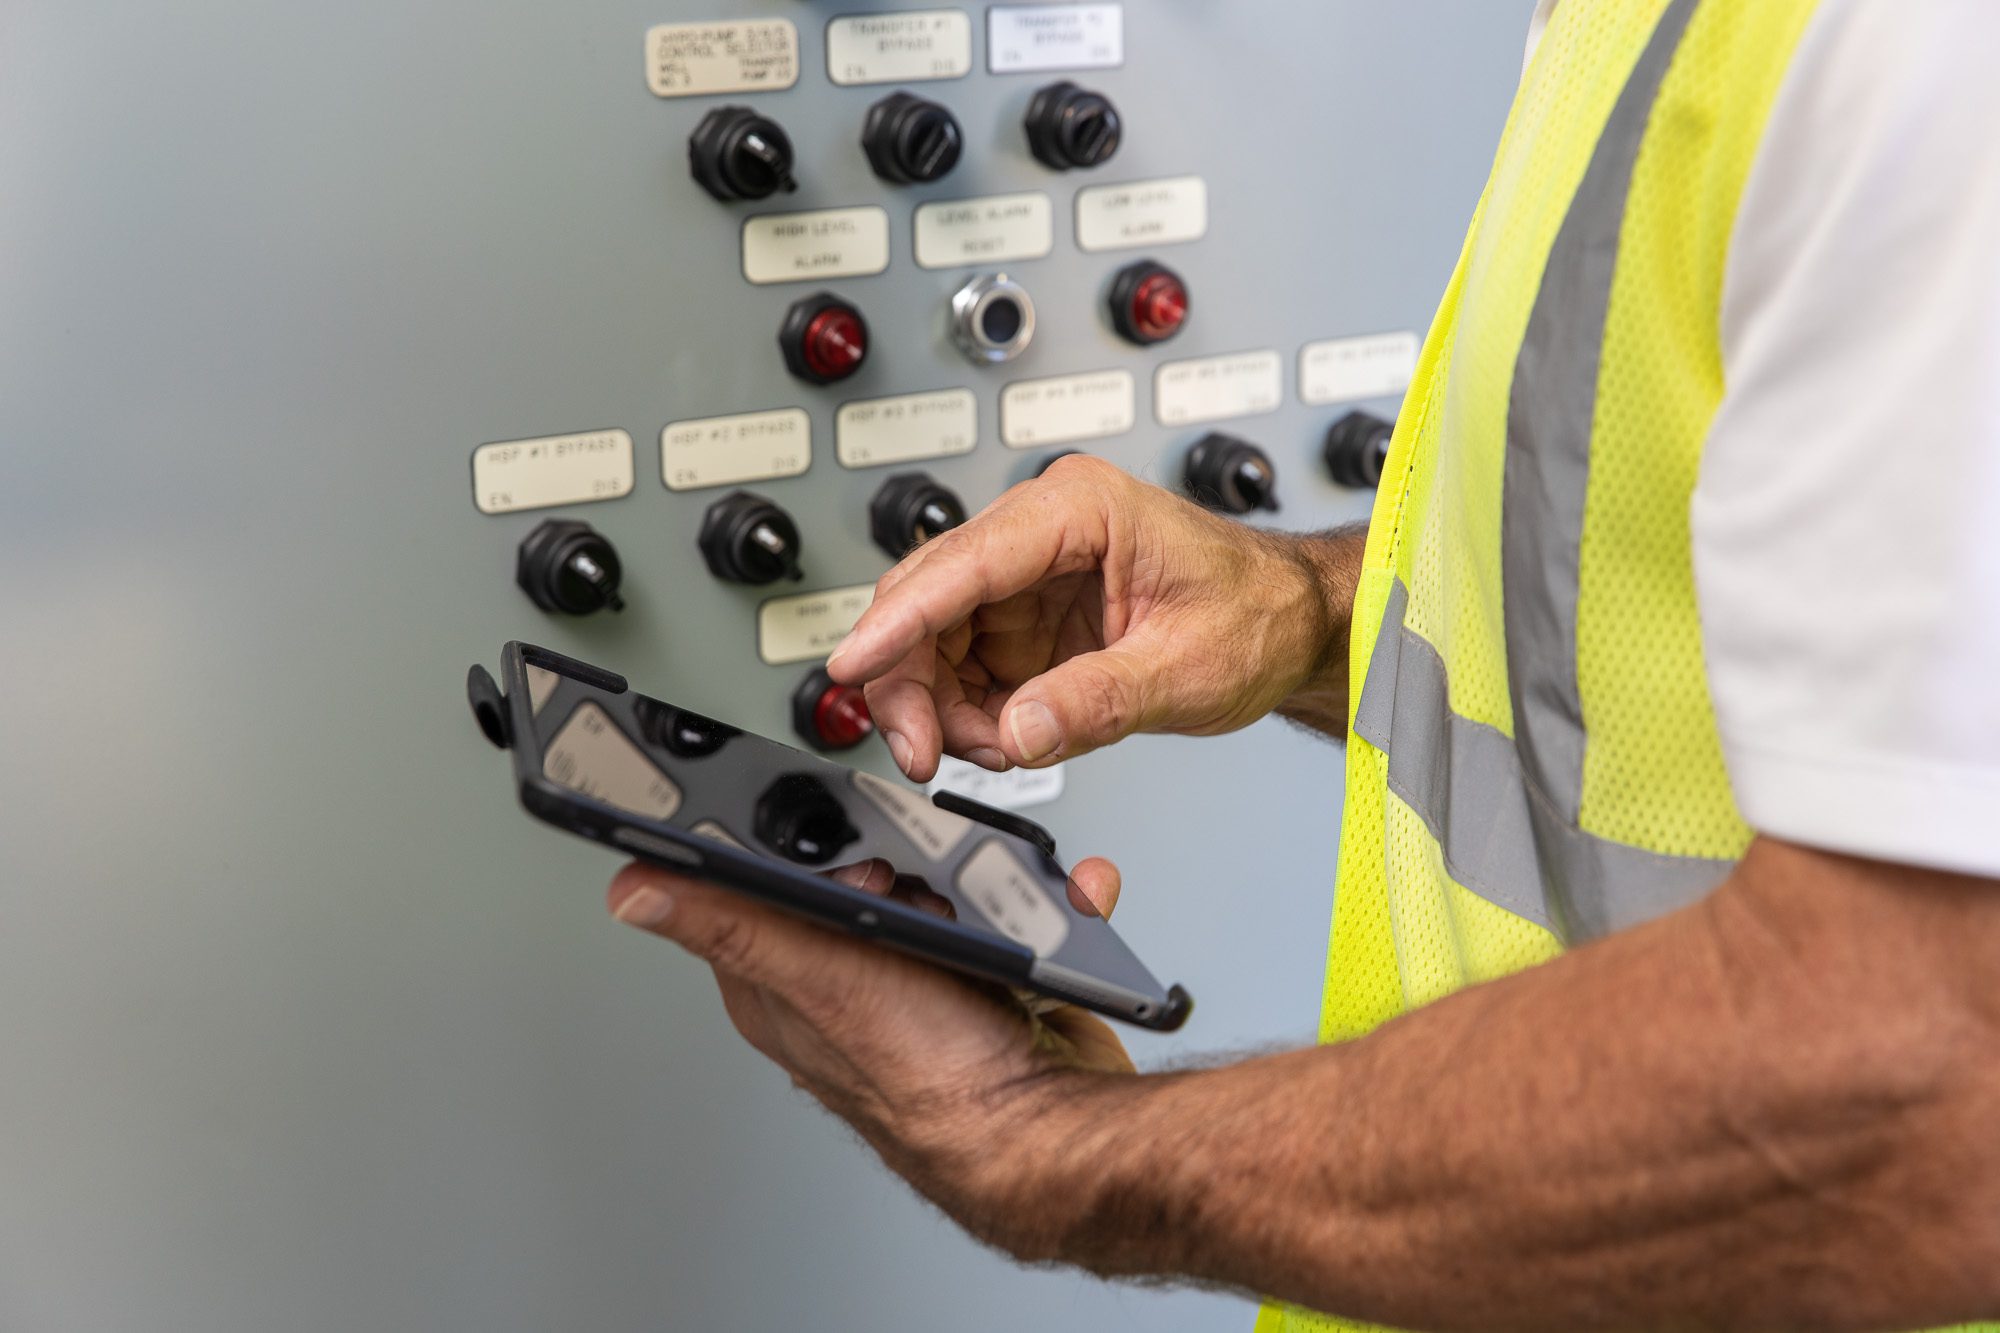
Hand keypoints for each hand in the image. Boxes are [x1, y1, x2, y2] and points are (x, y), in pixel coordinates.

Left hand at [604, 856, 1132, 1220]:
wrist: (1051, 1128)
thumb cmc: (933, 1080)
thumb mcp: (820, 977)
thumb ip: (732, 923)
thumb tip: (631, 888)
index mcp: (778, 980)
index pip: (750, 876)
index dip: (794, 839)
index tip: (833, 826)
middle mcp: (840, 977)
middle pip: (852, 862)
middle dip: (901, 850)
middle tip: (919, 881)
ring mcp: (916, 971)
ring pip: (935, 874)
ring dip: (972, 870)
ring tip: (980, 906)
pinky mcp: (982, 970)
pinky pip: (1000, 905)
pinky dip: (1028, 897)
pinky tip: (1035, 910)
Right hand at [827, 455, 1360, 780]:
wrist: (1293, 626)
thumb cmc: (1257, 613)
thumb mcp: (1186, 667)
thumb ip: (1098, 701)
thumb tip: (1019, 732)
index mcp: (1078, 510)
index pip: (962, 562)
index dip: (899, 620)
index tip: (853, 665)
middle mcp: (1040, 535)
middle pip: (927, 600)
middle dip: (911, 683)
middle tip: (923, 752)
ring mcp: (1027, 580)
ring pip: (933, 640)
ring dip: (942, 708)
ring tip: (995, 750)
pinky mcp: (1027, 624)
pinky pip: (964, 669)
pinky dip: (969, 715)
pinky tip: (1008, 738)